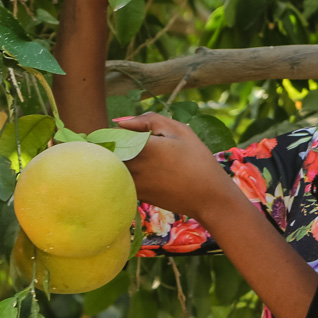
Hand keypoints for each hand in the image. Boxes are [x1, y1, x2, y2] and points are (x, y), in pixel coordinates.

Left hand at [113, 113, 231, 221]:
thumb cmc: (197, 160)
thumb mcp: (179, 130)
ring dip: (121, 160)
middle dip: (118, 146)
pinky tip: (152, 174)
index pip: (112, 134)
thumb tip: (120, 122)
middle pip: (109, 151)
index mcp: (141, 147)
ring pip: (113, 166)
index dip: (121, 131)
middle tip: (142, 147)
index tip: (136, 134)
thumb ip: (148, 120)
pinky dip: (128, 174)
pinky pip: (121, 179)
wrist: (208, 197)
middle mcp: (131, 166)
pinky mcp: (134, 195)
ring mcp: (130, 183)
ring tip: (150, 161)